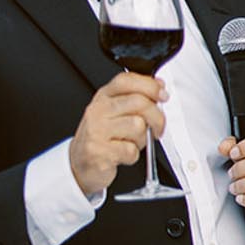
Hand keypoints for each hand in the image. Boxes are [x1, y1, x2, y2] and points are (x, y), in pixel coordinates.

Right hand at [68, 73, 166, 196]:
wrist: (80, 162)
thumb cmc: (102, 137)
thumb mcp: (115, 112)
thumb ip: (135, 98)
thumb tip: (160, 87)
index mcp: (103, 97)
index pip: (127, 81)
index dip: (150, 86)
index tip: (163, 95)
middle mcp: (98, 111)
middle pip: (139, 102)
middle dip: (157, 117)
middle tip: (158, 127)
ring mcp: (96, 131)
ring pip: (138, 126)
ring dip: (142, 139)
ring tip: (132, 142)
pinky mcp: (99, 151)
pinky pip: (131, 150)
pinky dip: (132, 155)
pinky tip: (122, 154)